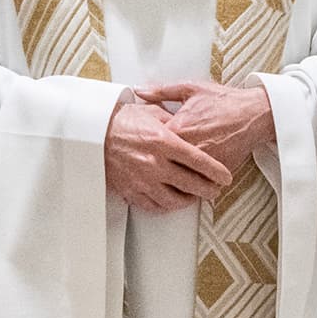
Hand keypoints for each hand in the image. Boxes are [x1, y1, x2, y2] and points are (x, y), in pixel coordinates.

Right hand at [105, 99, 231, 213]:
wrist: (91, 134)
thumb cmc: (121, 120)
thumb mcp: (151, 112)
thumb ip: (173, 120)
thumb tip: (188, 125)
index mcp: (163, 141)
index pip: (198, 161)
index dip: (215, 171)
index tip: (225, 177)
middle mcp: (155, 163)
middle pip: (191, 184)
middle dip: (208, 189)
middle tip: (215, 189)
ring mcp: (142, 180)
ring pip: (174, 200)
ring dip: (189, 200)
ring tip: (195, 196)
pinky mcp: (131, 190)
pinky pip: (154, 206)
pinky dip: (166, 206)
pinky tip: (172, 200)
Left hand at [134, 79, 275, 179]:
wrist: (253, 114)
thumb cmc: (223, 100)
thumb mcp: (190, 88)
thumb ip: (161, 90)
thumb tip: (139, 90)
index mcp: (178, 127)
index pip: (151, 143)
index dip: (144, 144)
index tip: (141, 144)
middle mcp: (189, 148)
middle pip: (161, 164)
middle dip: (155, 164)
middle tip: (149, 163)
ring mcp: (202, 163)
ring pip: (178, 177)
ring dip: (170, 177)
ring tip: (164, 174)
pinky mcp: (215, 172)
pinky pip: (197, 183)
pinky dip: (190, 183)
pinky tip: (184, 180)